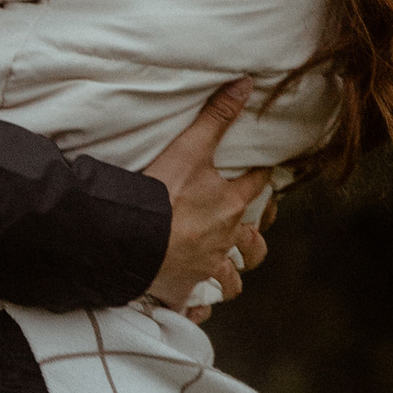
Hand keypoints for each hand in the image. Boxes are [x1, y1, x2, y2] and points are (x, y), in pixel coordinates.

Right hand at [141, 82, 275, 309]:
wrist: (129, 236)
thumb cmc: (159, 192)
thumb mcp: (189, 148)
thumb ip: (216, 116)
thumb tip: (246, 82)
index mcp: (230, 206)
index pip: (258, 188)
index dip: (262, 179)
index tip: (263, 176)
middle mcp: (224, 240)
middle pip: (254, 245)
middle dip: (254, 241)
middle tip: (249, 234)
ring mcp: (205, 269)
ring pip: (232, 280)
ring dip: (232, 276)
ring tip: (227, 271)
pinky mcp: (183, 291)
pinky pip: (197, 308)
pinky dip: (199, 310)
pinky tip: (199, 309)